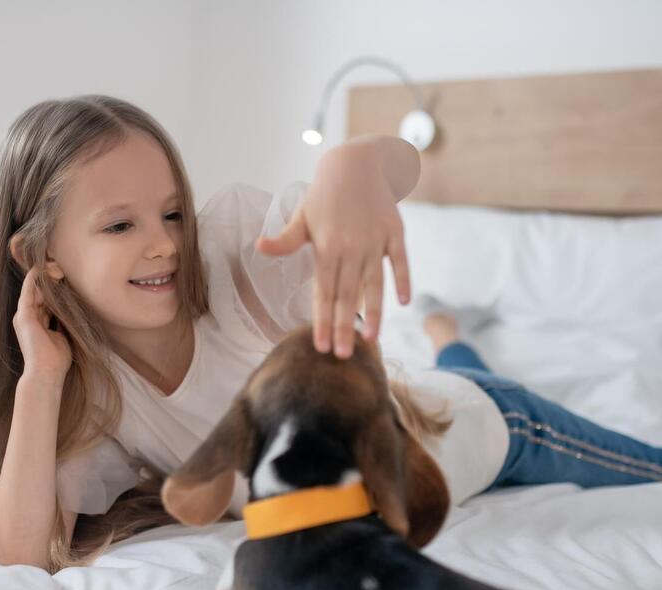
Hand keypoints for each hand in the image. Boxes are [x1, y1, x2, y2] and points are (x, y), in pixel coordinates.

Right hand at [13, 267, 72, 382]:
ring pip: (33, 289)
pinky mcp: (23, 316)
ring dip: (43, 276)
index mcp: (36, 323)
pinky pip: (28, 291)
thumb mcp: (63, 335)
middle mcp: (27, 318)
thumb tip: (71, 311)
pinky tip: (42, 267)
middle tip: (62, 265)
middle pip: (39, 292)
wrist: (46, 373)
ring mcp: (23, 316)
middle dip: (49, 279)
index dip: (54, 288)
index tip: (66, 276)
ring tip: (54, 263)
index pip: (45, 300)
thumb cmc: (56, 360)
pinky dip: (35, 279)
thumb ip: (63, 322)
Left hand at [255, 162, 409, 358]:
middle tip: (341, 355)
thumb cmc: (324, 194)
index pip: (323, 292)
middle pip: (346, 295)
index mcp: (326, 247)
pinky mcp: (394, 231)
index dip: (322, 320)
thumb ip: (285, 240)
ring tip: (371, 340)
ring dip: (374, 313)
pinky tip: (404, 303)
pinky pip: (400, 261)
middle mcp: (350, 248)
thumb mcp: (302, 216)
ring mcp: (374, 240)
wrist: (356, 161)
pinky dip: (403, 280)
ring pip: (374, 284)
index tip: (320, 345)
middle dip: (343, 327)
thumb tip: (258, 247)